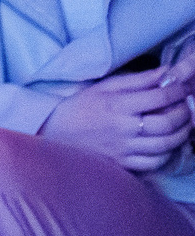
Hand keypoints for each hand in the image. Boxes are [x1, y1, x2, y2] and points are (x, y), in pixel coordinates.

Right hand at [42, 68, 193, 172]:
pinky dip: (167, 153)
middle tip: (186, 107)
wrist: (54, 133)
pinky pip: (155, 162)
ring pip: (166, 145)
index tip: (183, 88)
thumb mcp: (105, 87)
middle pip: (167, 123)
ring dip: (181, 134)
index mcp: (117, 105)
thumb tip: (168, 72)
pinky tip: (166, 143)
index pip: (159, 97)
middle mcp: (122, 128)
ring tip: (181, 125)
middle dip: (184, 114)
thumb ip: (138, 80)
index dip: (178, 91)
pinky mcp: (122, 164)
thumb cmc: (81, 107)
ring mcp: (123, 148)